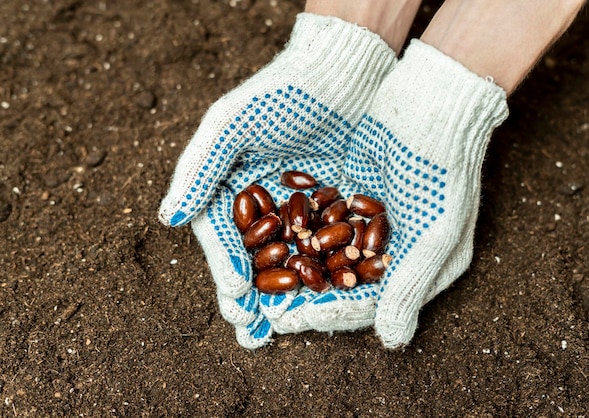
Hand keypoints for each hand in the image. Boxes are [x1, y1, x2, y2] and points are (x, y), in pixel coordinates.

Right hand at [158, 13, 394, 347]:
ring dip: (287, 301)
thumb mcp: (231, 124)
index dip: (227, 269)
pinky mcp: (337, 212)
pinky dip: (328, 277)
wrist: (341, 74)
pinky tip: (330, 301)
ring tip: (284, 332)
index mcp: (232, 191)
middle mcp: (264, 208)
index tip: (236, 296)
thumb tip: (167, 217)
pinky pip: (330, 251)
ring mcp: (302, 213)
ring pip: (291, 264)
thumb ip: (199, 168)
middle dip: (253, 300)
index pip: (223, 240)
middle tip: (254, 335)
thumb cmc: (281, 94)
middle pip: (255, 261)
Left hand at [274, 40, 508, 348]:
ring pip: (321, 258)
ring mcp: (364, 223)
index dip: (329, 314)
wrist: (430, 101)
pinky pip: (312, 224)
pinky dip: (288, 236)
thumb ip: (410, 286)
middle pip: (338, 286)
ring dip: (288, 273)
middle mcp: (387, 249)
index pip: (367, 303)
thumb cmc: (442, 168)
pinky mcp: (344, 196)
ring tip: (250, 285)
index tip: (291, 321)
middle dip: (300, 300)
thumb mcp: (434, 232)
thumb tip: (392, 342)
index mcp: (415, 266)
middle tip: (261, 311)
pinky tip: (260, 242)